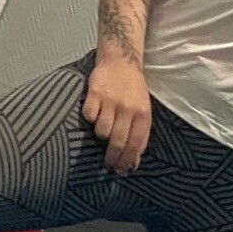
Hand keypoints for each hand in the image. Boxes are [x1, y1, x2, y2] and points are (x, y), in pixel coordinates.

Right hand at [83, 58, 152, 172]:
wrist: (121, 62)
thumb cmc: (133, 90)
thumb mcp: (143, 110)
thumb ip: (140, 134)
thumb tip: (134, 161)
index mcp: (143, 114)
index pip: (136, 144)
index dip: (128, 160)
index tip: (122, 170)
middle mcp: (128, 109)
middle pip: (118, 141)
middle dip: (113, 157)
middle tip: (109, 164)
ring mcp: (111, 101)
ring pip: (102, 131)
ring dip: (101, 136)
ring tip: (103, 130)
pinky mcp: (95, 94)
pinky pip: (89, 116)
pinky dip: (90, 119)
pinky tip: (94, 114)